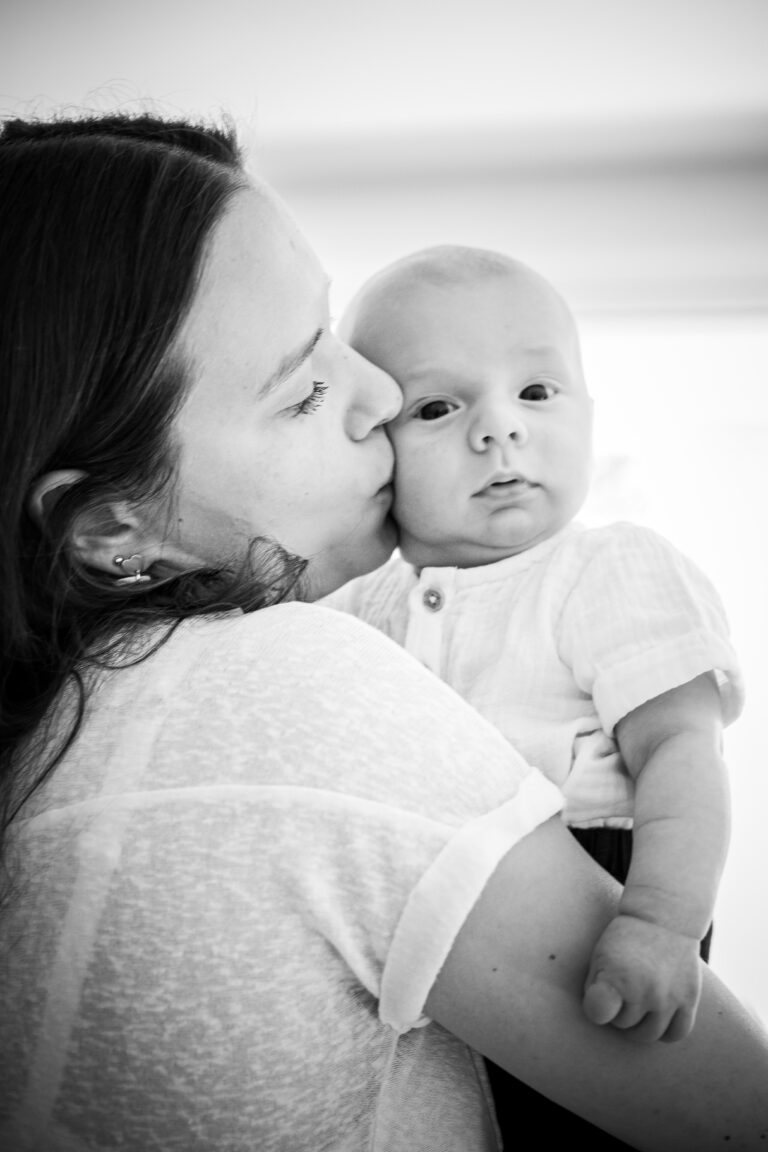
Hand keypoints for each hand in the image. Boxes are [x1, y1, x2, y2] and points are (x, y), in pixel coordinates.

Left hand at [581, 913, 702, 1042]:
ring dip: (639, 1023)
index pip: (598, 1013)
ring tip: (636, 1003)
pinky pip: (676, 1034)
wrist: (664, 917)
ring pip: (649, 1035)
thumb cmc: (624, 939)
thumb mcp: (600, 956)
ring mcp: (669, 998)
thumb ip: (595, 989)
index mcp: (617, 977)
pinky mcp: (689, 999)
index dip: (595, 1009)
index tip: (598, 998)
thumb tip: (600, 1020)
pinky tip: (657, 1014)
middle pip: (623, 1024)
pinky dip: (665, 1031)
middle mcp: (644, 990)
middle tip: (621, 991)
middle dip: (618, 1010)